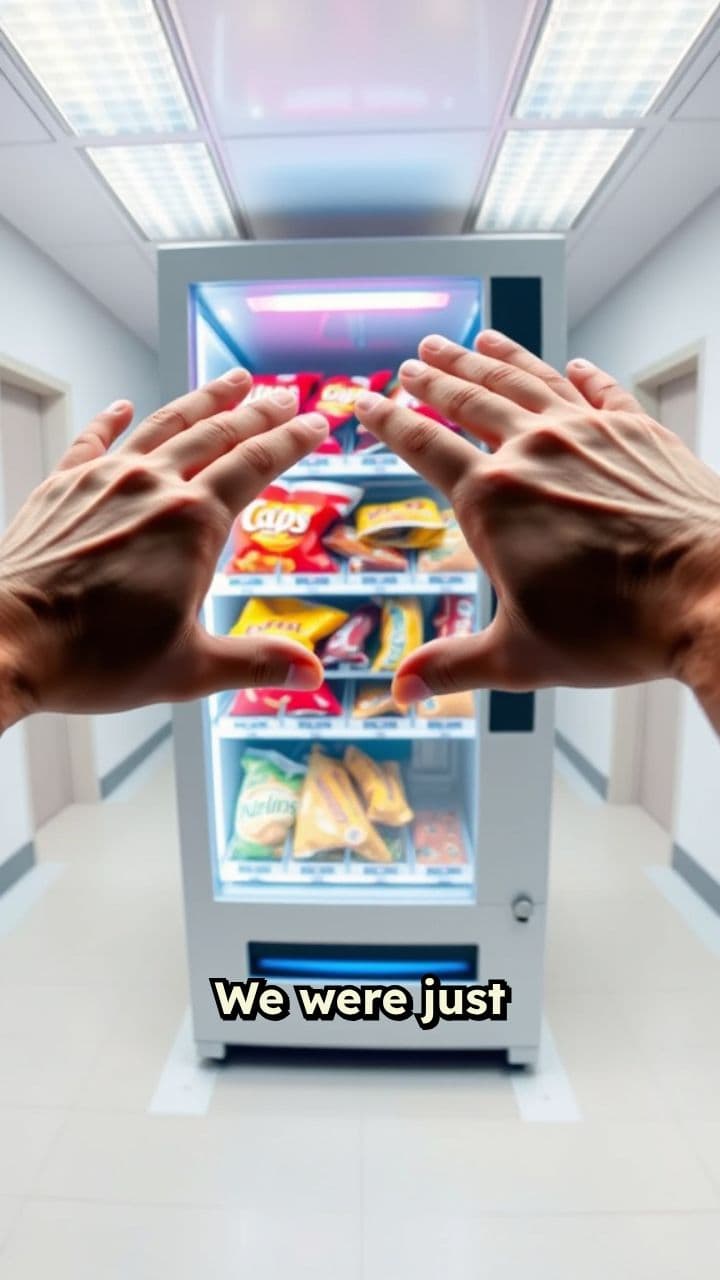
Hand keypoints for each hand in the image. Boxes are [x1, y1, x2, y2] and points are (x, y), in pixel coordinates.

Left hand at [0, 372, 328, 729]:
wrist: (6, 638)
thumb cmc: (94, 658)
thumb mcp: (189, 668)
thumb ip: (255, 661)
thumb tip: (312, 672)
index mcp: (194, 523)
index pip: (258, 464)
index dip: (293, 440)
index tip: (317, 421)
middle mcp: (153, 486)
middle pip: (218, 433)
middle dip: (257, 412)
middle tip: (283, 395)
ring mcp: (104, 480)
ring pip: (164, 424)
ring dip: (202, 400)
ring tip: (231, 381)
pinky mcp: (62, 487)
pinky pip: (92, 440)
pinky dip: (110, 419)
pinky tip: (120, 405)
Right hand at [354, 332, 719, 726]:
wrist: (711, 593)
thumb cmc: (616, 630)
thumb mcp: (520, 656)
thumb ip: (455, 665)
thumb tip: (401, 691)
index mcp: (492, 499)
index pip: (423, 444)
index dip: (387, 420)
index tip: (365, 401)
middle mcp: (535, 450)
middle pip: (470, 397)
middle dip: (435, 377)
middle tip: (412, 360)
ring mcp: (590, 433)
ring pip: (528, 380)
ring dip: (493, 357)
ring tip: (470, 340)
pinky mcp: (639, 433)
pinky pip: (600, 390)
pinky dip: (580, 375)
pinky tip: (571, 365)